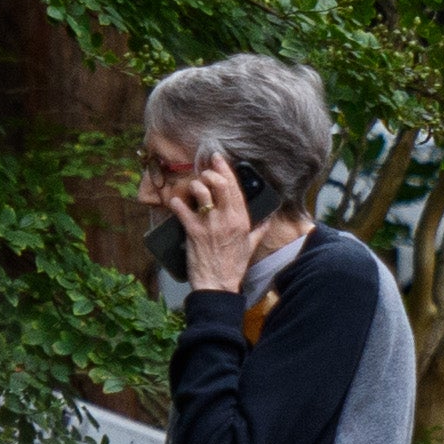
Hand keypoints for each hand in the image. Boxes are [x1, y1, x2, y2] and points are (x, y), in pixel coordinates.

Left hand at [147, 141, 265, 297]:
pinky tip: (175, 202)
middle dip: (210, 173)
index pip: (236, 189)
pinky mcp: (193, 232)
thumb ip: (259, 230)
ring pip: (201, 192)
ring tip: (192, 188)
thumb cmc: (234, 266)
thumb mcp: (251, 246)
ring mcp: (210, 224)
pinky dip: (176, 202)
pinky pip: (182, 209)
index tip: (218, 159)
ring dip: (194, 186)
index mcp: (242, 220)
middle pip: (220, 185)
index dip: (226, 170)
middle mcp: (227, 219)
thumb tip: (268, 219)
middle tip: (204, 172)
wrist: (218, 285)